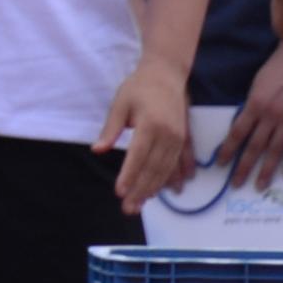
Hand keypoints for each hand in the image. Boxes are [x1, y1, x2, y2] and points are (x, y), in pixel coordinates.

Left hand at [98, 57, 192, 209]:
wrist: (167, 74)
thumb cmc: (138, 87)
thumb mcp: (120, 104)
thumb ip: (111, 129)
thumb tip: (98, 150)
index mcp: (150, 124)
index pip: (138, 156)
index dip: (129, 175)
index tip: (120, 192)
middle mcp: (168, 134)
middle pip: (153, 168)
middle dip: (140, 189)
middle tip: (128, 208)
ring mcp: (179, 138)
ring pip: (166, 169)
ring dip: (155, 188)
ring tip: (142, 204)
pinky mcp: (184, 139)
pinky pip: (179, 163)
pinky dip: (173, 178)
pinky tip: (168, 192)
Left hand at [222, 39, 282, 189]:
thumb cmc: (275, 69)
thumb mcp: (255, 86)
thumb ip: (251, 107)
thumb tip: (242, 129)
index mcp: (254, 105)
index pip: (238, 133)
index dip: (229, 150)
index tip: (221, 165)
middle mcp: (270, 115)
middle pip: (255, 147)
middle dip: (244, 167)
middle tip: (236, 184)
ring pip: (275, 150)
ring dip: (267, 170)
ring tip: (260, 186)